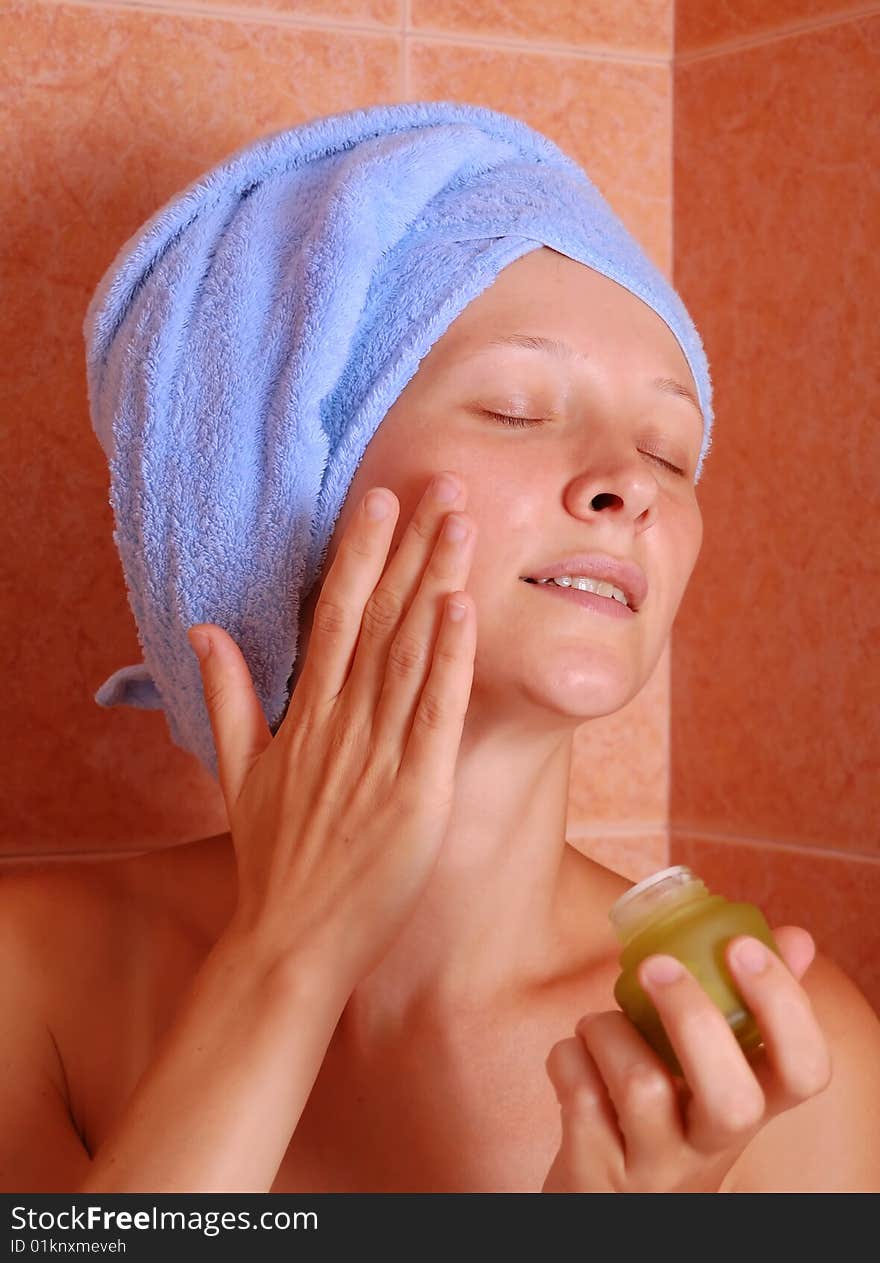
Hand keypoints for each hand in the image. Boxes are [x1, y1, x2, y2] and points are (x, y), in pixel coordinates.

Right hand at [187, 473, 476, 995]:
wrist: (290, 943)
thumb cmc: (273, 861)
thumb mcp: (238, 772)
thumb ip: (227, 696)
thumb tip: (204, 629)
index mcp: (306, 716)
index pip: (334, 615)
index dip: (359, 554)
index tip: (380, 499)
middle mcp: (341, 724)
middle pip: (379, 618)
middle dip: (410, 547)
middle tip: (440, 482)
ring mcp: (378, 757)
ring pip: (409, 653)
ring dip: (434, 583)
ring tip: (459, 523)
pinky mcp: (415, 793)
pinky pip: (434, 715)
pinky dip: (447, 661)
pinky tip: (461, 610)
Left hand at [542, 926, 831, 1191]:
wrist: (607, 1209)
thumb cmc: (664, 1125)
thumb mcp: (713, 1082)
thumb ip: (746, 1012)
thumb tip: (795, 937)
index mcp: (751, 1110)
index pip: (804, 1071)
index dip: (784, 1006)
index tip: (742, 947)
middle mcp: (711, 1148)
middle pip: (730, 1098)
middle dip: (693, 1017)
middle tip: (658, 966)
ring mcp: (654, 1166)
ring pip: (641, 1084)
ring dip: (608, 1029)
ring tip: (599, 1028)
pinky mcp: (595, 1172)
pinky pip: (580, 1094)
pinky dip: (568, 1056)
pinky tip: (574, 1060)